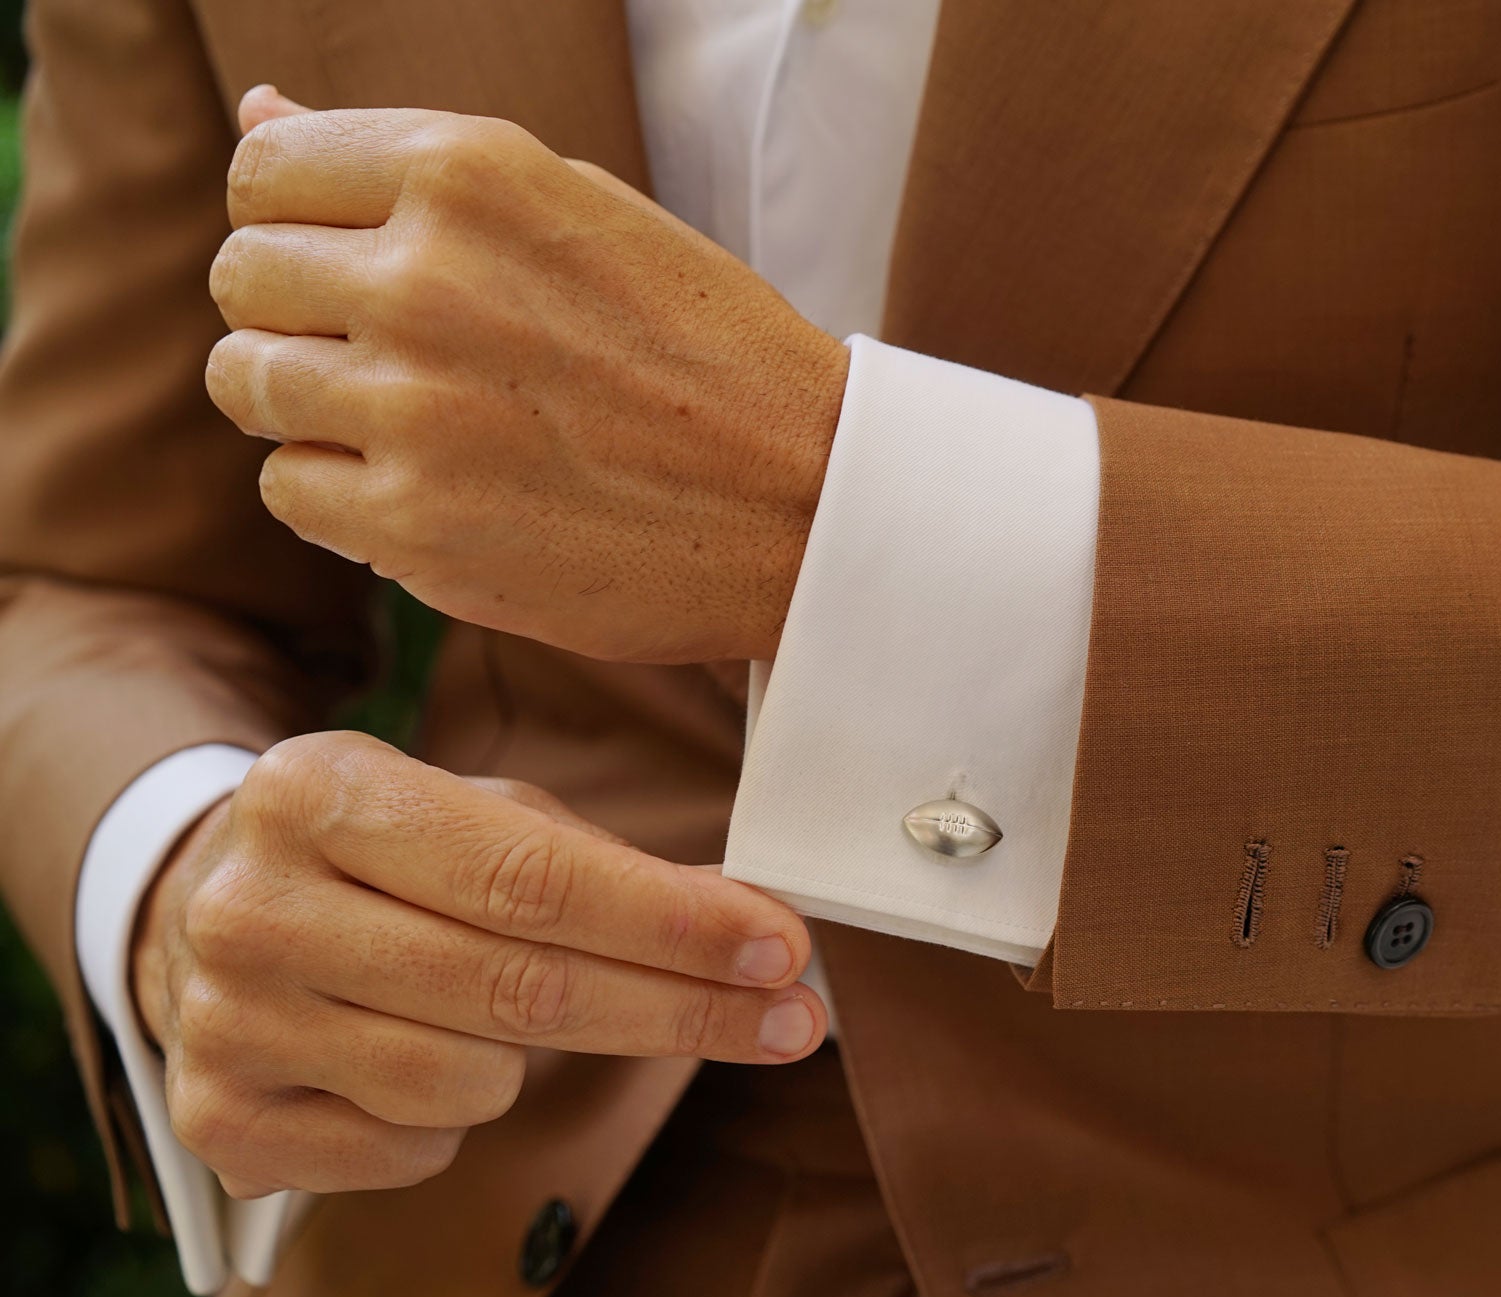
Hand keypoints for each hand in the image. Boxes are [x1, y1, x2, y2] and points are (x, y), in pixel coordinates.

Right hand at [130, 731, 823, 1197]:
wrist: (200, 914)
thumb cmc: (382, 858)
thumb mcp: (476, 816)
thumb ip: (605, 865)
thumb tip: (749, 927)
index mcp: (319, 790)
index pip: (530, 877)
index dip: (670, 924)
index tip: (779, 948)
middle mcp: (254, 905)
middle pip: (518, 987)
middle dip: (679, 1010)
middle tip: (790, 1019)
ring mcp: (225, 1020)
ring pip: (468, 1080)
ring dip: (528, 1061)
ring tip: (494, 1011)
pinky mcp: (219, 1120)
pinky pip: (411, 1146)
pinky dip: (448, 1117)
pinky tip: (416, 1057)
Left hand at [204, 86, 848, 663]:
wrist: (806, 501)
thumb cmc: (703, 351)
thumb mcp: (578, 209)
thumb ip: (415, 168)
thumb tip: (259, 113)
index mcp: (468, 173)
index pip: (262, 176)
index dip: (296, 227)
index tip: (354, 272)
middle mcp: (426, 277)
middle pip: (242, 279)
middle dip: (297, 317)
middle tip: (393, 359)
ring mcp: (414, 407)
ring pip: (248, 385)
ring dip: (310, 408)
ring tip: (410, 426)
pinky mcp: (415, 525)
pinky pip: (291, 491)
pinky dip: (343, 497)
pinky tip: (429, 490)